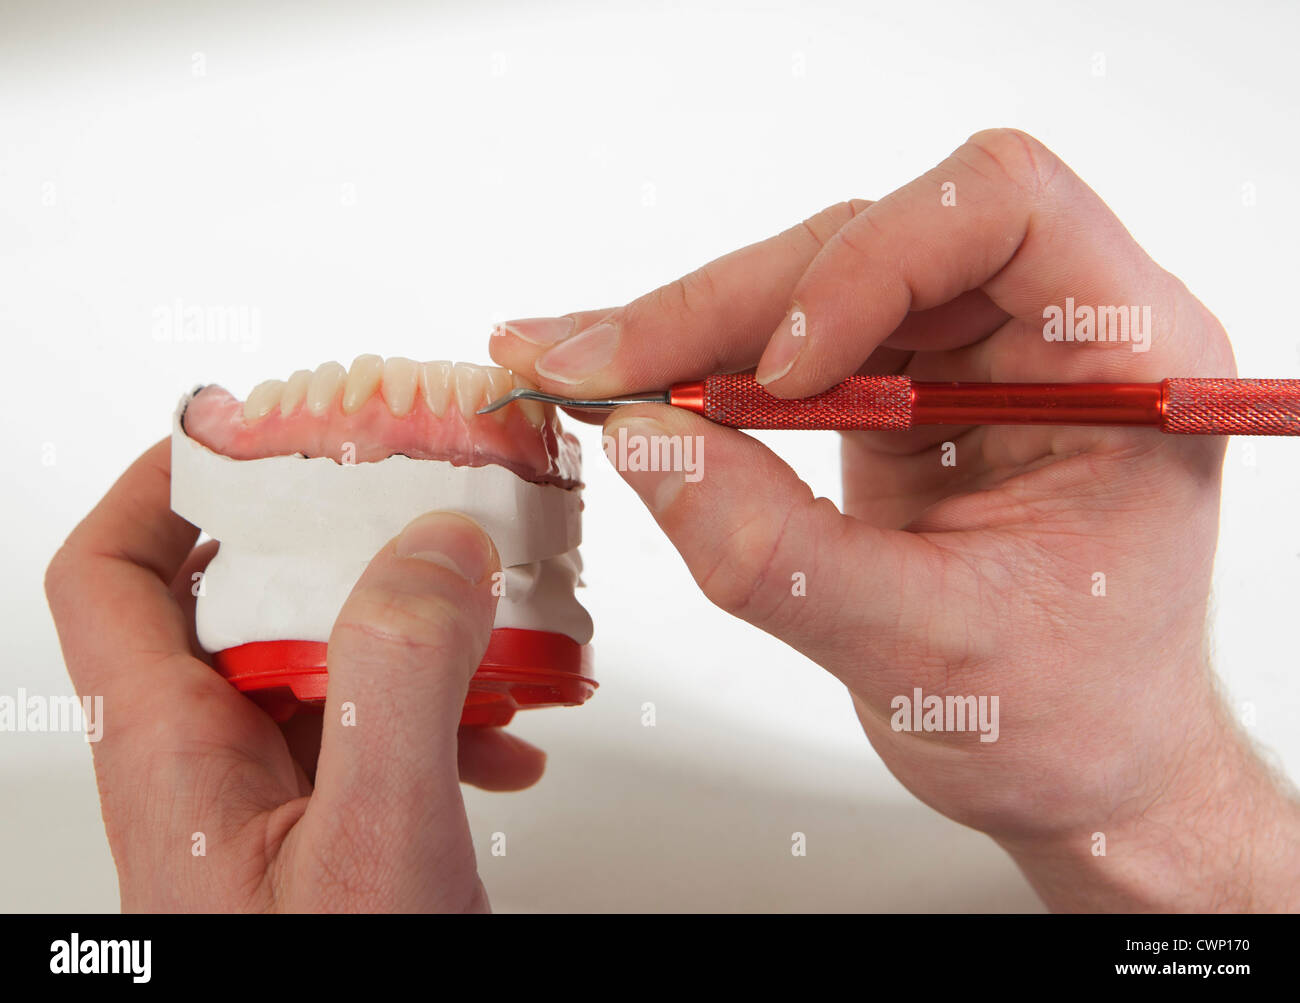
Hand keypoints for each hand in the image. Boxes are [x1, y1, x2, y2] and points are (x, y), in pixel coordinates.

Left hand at [45, 440, 543, 910]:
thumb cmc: (331, 995)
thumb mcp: (376, 835)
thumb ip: (400, 680)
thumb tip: (438, 545)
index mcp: (172, 755)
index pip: (111, 576)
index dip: (167, 485)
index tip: (257, 433)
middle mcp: (204, 771)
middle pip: (238, 602)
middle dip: (338, 547)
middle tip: (419, 509)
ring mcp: (265, 807)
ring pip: (318, 666)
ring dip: (411, 636)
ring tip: (496, 633)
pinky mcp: (321, 839)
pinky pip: (367, 737)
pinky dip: (440, 719)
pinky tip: (505, 741)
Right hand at [490, 128, 1299, 911]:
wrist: (1083, 765)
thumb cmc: (1066, 717)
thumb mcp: (925, 654)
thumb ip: (777, 554)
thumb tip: (645, 442)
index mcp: (1124, 363)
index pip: (1001, 212)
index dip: (870, 265)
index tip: (778, 375)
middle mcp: (1049, 332)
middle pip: (869, 241)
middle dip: (721, 309)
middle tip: (589, 363)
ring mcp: (970, 356)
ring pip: (809, 283)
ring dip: (686, 331)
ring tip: (573, 370)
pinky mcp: (904, 390)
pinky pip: (788, 344)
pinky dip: (699, 369)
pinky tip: (621, 384)